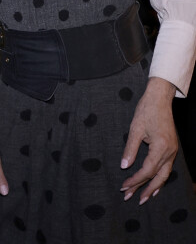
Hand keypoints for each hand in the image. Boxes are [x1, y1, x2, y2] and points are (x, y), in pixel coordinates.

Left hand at [120, 76, 177, 204]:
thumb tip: (124, 166)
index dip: (135, 180)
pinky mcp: (171, 148)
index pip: (147, 170)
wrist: (160, 98)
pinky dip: (160, 178)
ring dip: (154, 187)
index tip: (124, 186)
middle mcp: (169, 152)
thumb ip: (130, 149)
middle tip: (130, 197)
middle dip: (144, 189)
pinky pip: (167, 168)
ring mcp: (172, 150)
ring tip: (144, 197)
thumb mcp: (135, 128)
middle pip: (157, 176)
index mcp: (161, 147)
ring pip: (164, 175)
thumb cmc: (146, 110)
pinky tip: (156, 185)